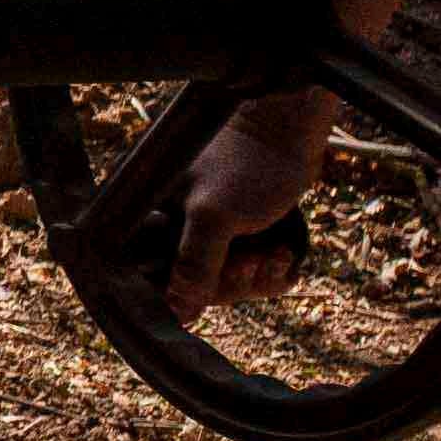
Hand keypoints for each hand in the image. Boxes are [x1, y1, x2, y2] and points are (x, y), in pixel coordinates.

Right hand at [164, 90, 344, 317]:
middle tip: (251, 261)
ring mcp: (210, 232)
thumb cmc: (247, 164)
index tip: (207, 293)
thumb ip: (192, 264)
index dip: (178, 294)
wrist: (290, 130)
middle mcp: (176, 228)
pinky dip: (270, 271)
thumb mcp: (214, 216)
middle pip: (193, 288)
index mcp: (152, 219)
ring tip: (275, 254)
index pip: (150, 277)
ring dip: (256, 278)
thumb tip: (178, 310)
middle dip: (230, 282)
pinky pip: (250, 273)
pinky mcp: (240, 234)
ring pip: (225, 283)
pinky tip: (283, 253)